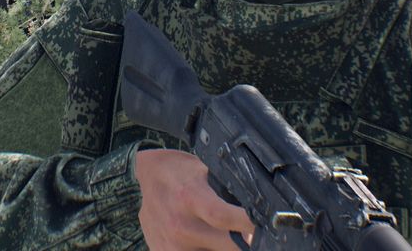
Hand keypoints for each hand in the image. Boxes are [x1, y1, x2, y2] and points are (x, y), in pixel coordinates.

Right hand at [134, 148, 255, 249]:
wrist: (143, 177)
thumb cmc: (178, 171)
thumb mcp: (204, 169)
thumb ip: (228, 189)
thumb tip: (260, 206)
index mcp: (190, 197)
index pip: (223, 216)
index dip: (248, 223)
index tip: (269, 224)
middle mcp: (180, 224)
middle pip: (228, 245)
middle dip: (247, 241)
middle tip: (252, 233)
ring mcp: (171, 245)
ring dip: (227, 247)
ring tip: (227, 234)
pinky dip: (209, 249)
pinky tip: (209, 240)